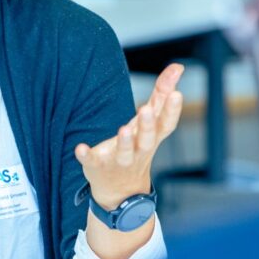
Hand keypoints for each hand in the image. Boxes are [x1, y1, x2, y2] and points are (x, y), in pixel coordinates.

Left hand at [77, 64, 184, 209]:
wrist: (121, 192)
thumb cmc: (138, 148)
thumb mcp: (151, 123)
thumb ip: (162, 94)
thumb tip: (178, 66)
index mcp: (152, 138)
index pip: (166, 124)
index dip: (172, 110)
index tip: (176, 93)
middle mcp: (138, 150)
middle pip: (146, 139)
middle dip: (147, 125)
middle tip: (146, 108)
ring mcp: (118, 160)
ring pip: (124, 152)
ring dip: (124, 141)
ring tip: (123, 129)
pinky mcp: (98, 166)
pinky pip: (92, 161)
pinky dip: (86, 155)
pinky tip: (80, 148)